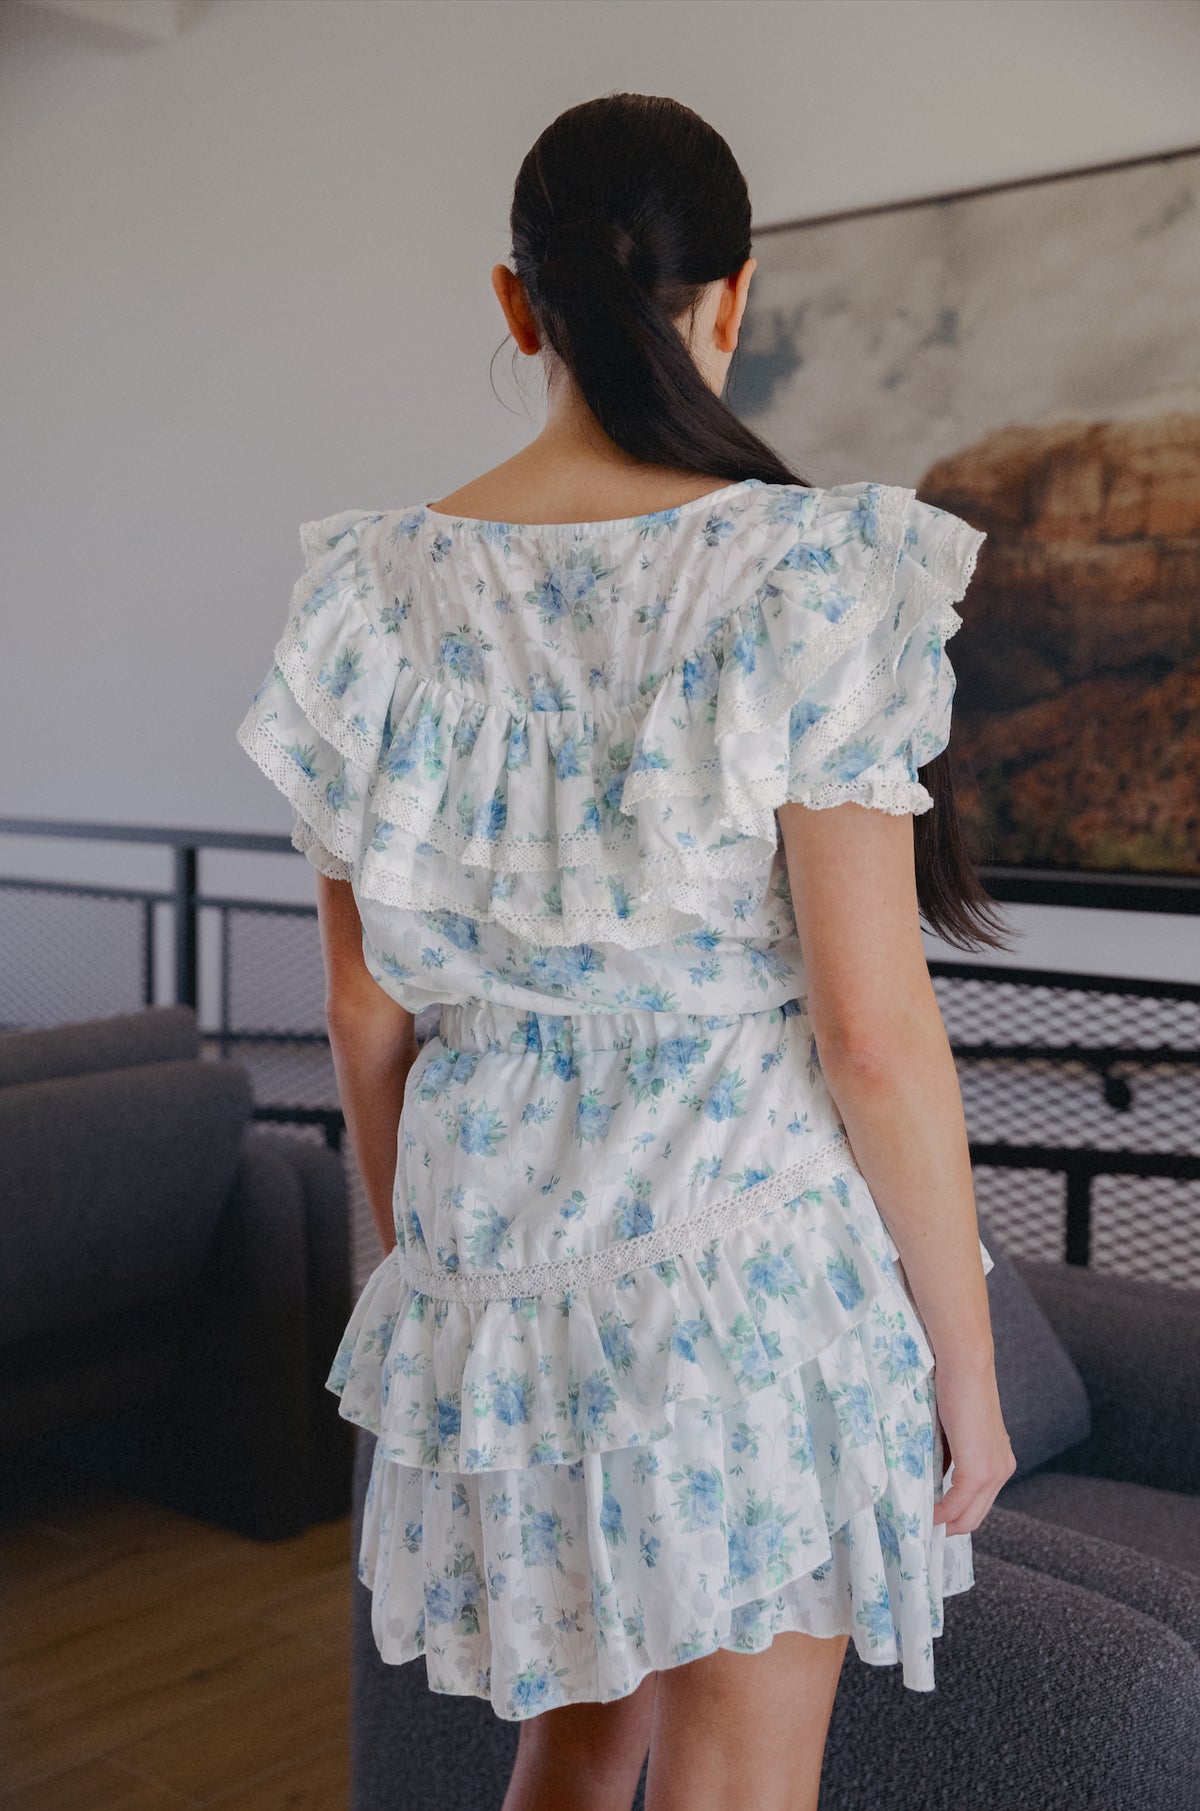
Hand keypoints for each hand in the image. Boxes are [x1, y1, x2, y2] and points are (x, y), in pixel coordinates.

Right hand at [931, 1359, 1017, 1534]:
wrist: (966, 1367)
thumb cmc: (956, 1387)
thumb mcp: (955, 1428)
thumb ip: (951, 1453)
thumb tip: (932, 1474)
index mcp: (1000, 1459)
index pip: (980, 1500)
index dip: (957, 1513)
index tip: (933, 1516)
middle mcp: (1002, 1469)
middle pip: (976, 1515)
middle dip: (951, 1525)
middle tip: (924, 1527)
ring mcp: (993, 1472)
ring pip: (968, 1515)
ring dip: (945, 1522)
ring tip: (921, 1523)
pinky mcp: (978, 1470)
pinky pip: (957, 1504)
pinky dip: (940, 1513)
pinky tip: (926, 1514)